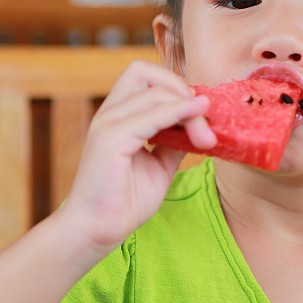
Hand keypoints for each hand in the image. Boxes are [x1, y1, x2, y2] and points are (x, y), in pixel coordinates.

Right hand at [58, 60, 215, 263]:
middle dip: (181, 88)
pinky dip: (178, 113)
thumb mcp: (160, 165)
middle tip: (205, 117)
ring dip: (187, 108)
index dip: (176, 87)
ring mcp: (106, 123)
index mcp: (117, 115)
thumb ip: (175, 141)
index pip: (146, 77)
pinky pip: (150, 116)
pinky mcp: (110, 140)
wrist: (96, 231)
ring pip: (154, 92)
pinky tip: (198, 122)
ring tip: (206, 136)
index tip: (201, 113)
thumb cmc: (124, 201)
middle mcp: (109, 113)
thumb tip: (199, 124)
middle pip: (145, 71)